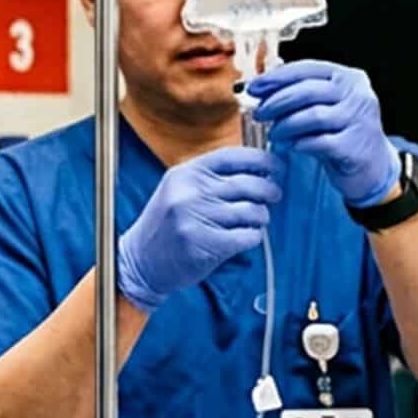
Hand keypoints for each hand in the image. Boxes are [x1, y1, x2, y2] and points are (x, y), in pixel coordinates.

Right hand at [114, 148, 283, 311]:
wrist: (141, 261)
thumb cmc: (167, 225)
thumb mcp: (180, 189)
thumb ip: (212, 178)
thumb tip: (259, 170)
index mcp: (186, 173)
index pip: (233, 156)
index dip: (261, 160)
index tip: (276, 167)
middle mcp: (190, 192)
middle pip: (248, 184)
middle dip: (269, 190)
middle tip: (274, 196)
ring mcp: (195, 218)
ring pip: (251, 211)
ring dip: (260, 217)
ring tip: (256, 220)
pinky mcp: (204, 245)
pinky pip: (246, 236)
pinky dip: (253, 237)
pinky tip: (246, 237)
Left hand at [245, 60, 402, 206]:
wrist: (372, 167)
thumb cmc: (343, 134)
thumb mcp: (327, 107)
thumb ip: (301, 96)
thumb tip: (261, 90)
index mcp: (349, 77)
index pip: (307, 69)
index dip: (277, 77)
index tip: (254, 88)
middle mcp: (358, 94)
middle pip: (308, 91)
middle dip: (277, 102)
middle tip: (259, 114)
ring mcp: (359, 120)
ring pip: (312, 116)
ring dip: (286, 125)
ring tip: (274, 134)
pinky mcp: (355, 146)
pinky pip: (319, 142)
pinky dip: (299, 143)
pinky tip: (290, 146)